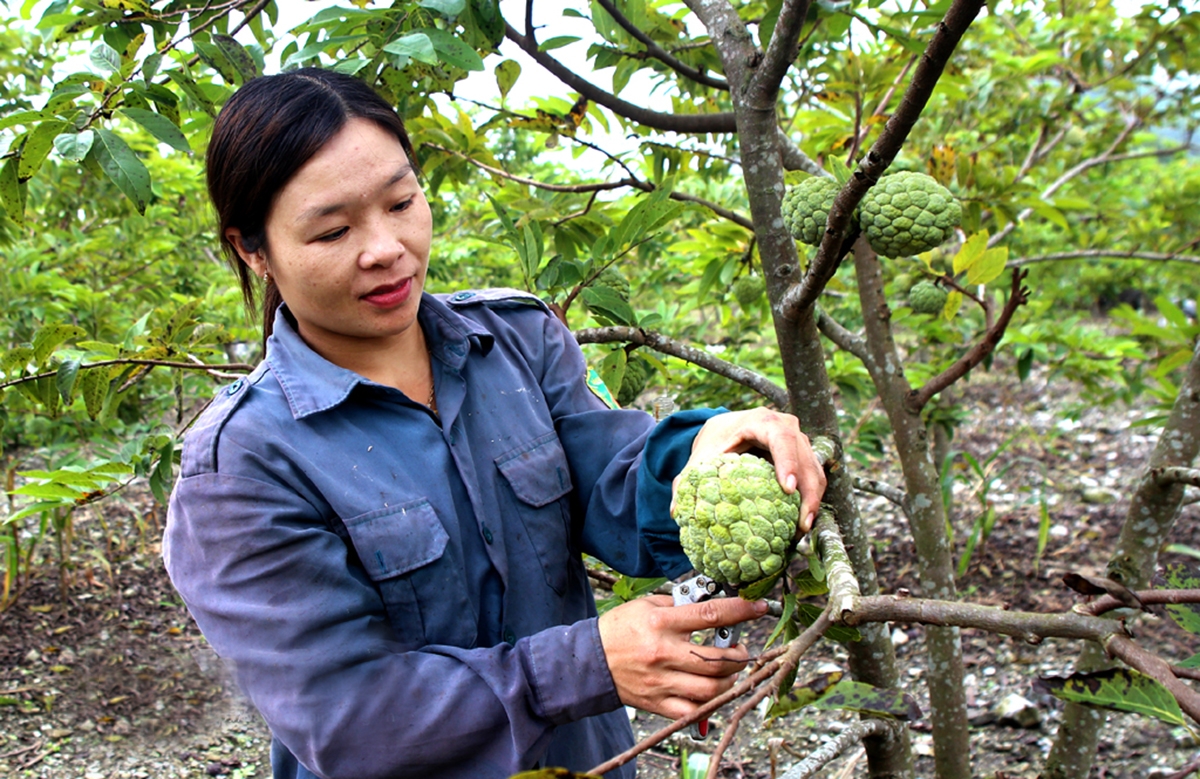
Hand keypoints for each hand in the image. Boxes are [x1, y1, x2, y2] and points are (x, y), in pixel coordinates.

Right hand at [597, 595, 765, 719]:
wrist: (589, 661)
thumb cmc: (620, 629)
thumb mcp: (646, 605)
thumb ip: (679, 604)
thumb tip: (710, 602)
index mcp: (661, 623)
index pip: (710, 615)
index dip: (740, 611)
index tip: (760, 607)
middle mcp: (664, 653)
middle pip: (717, 659)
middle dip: (739, 655)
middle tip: (740, 649)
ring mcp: (662, 681)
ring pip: (711, 689)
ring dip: (729, 680)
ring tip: (728, 671)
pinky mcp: (658, 703)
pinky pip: (693, 712)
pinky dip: (709, 704)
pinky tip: (710, 692)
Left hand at [676, 408, 826, 533]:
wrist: (727, 430)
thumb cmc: (715, 442)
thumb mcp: (700, 459)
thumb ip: (686, 482)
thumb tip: (676, 512)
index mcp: (760, 420)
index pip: (781, 437)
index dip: (788, 462)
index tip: (788, 490)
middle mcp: (786, 426)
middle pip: (805, 458)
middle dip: (807, 493)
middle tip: (800, 525)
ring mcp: (799, 441)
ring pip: (815, 472)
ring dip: (813, 502)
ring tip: (800, 532)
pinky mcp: (804, 458)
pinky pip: (814, 480)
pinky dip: (811, 502)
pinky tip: (801, 525)